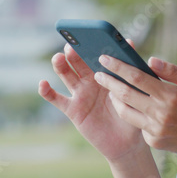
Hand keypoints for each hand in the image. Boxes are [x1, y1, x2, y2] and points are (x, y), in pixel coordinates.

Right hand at [39, 39, 145, 162]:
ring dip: (60, 66)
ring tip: (59, 58)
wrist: (128, 142)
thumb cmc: (133, 112)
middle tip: (72, 46)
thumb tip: (130, 42)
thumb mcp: (134, 89)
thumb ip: (129, 68)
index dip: (89, 45)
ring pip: (66, 76)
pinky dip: (47, 91)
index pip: (94, 55)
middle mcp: (90, 81)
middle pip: (78, 62)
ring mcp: (80, 94)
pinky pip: (57, 99)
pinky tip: (43, 84)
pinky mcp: (73, 110)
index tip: (85, 35)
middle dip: (74, 53)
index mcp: (105, 73)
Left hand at [94, 54, 176, 158]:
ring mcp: (155, 129)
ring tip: (111, 90)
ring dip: (115, 100)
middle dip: (108, 82)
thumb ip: (172, 70)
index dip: (119, 67)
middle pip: (126, 95)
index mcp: (170, 95)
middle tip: (97, 74)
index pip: (137, 78)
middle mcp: (160, 113)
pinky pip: (137, 125)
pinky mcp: (153, 140)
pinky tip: (136, 108)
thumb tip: (150, 60)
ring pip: (126, 112)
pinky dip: (134, 115)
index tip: (105, 59)